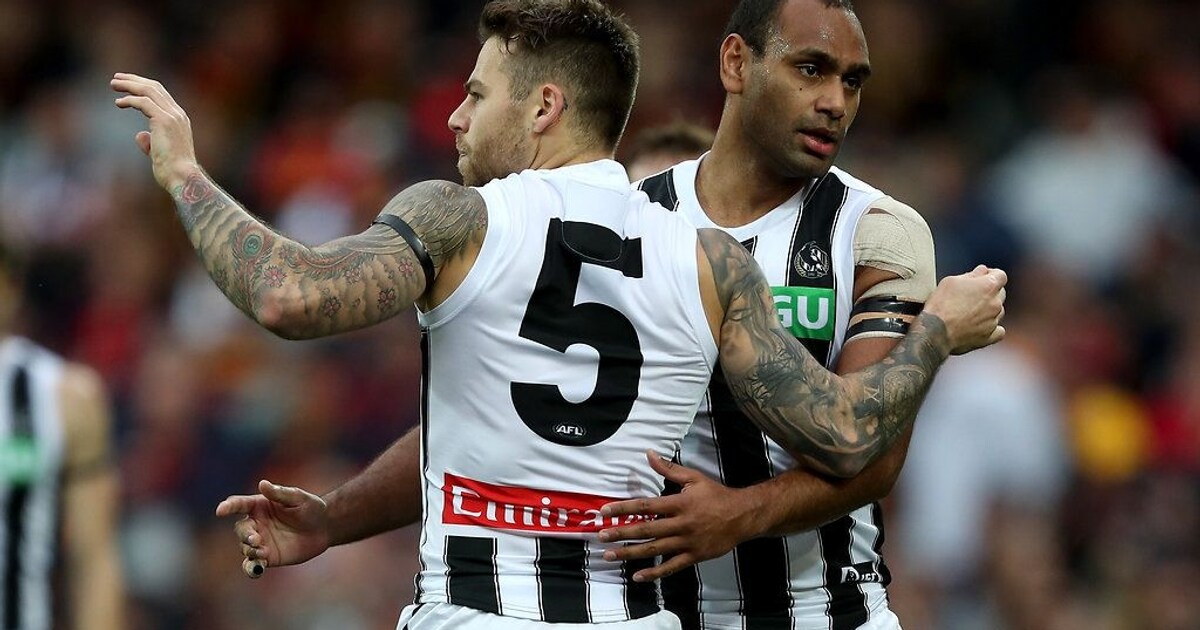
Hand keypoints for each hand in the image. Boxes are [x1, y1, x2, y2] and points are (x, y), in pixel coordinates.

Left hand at [110, 72, 198, 190]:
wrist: (181, 176)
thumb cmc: (171, 170)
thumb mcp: (159, 152)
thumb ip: (150, 141)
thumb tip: (140, 135)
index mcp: (179, 119)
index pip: (161, 95)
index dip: (143, 87)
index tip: (127, 85)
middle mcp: (178, 114)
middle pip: (155, 87)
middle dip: (134, 80)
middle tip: (116, 79)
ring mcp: (172, 116)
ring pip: (149, 91)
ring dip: (129, 85)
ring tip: (113, 84)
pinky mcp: (164, 120)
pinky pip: (143, 103)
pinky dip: (130, 100)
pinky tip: (118, 103)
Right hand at [214, 479, 330, 577]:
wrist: (324, 528)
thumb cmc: (311, 508)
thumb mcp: (298, 498)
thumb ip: (280, 493)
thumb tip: (262, 484)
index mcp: (259, 505)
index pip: (238, 504)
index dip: (228, 506)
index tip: (220, 510)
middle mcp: (256, 524)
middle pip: (240, 529)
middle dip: (245, 534)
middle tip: (255, 538)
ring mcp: (260, 541)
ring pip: (245, 547)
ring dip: (250, 550)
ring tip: (262, 551)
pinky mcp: (268, 557)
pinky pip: (253, 564)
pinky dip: (251, 568)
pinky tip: (257, 569)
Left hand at [596, 452, 756, 582]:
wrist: (743, 516)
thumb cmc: (716, 495)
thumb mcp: (694, 478)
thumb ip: (669, 469)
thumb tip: (649, 454)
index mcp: (679, 503)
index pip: (646, 506)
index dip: (625, 508)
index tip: (606, 510)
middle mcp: (681, 524)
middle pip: (646, 529)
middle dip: (621, 532)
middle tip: (601, 535)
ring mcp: (687, 542)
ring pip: (654, 549)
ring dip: (630, 553)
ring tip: (610, 555)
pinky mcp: (694, 556)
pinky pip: (671, 567)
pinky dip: (654, 572)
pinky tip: (637, 575)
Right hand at [923, 265, 1006, 353]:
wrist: (935, 331)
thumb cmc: (941, 304)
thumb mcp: (951, 280)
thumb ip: (972, 274)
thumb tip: (982, 271)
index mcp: (988, 286)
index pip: (1000, 275)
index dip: (991, 274)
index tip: (981, 277)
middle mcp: (995, 303)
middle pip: (1000, 293)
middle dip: (990, 292)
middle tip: (972, 295)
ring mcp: (994, 321)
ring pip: (999, 311)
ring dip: (989, 309)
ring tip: (971, 312)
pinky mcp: (989, 336)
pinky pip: (998, 331)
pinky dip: (992, 328)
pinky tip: (982, 326)